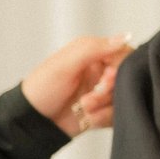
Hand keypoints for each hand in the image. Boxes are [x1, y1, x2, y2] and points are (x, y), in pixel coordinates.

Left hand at [22, 34, 136, 137]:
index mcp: (93, 54)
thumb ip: (95, 48)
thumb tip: (125, 36)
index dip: (120, 68)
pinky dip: (104, 118)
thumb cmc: (42, 88)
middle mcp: (100, 72)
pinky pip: (117, 115)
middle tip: (91, 96)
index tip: (107, 78)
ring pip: (123, 98)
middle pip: (126, 78)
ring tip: (84, 107)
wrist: (32, 122)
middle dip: (109, 90)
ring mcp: (103, 93)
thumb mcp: (65, 64)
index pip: (123, 54)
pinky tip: (88, 118)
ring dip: (104, 105)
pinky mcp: (103, 112)